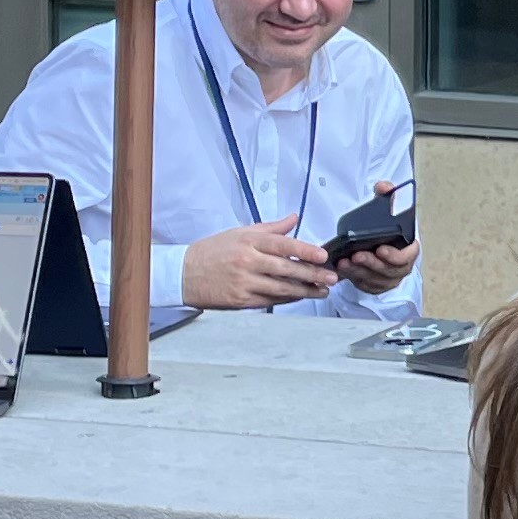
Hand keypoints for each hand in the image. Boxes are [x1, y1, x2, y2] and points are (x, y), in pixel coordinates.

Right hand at [183, 215, 334, 310]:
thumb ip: (271, 228)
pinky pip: (270, 300)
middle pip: (287, 269)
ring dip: (305, 290)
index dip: (305, 251)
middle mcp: (248, 261)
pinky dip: (287, 299)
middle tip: (331, 277)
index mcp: (249, 241)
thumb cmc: (213, 251)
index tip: (323, 256)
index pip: (283, 245)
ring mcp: (244, 282)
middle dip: (313, 274)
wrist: (185, 273)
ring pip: (281, 288)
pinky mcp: (241, 300)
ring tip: (322, 290)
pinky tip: (300, 296)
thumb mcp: (240, 232)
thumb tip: (294, 218)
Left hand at [333, 177, 420, 295]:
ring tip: (344, 262)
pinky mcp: (375, 285)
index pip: (408, 256)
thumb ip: (387, 195)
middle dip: (372, 264)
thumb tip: (383, 186)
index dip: (396, 255)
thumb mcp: (386, 209)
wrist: (375, 243)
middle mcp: (401, 267)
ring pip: (375, 279)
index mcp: (408, 249)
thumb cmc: (384, 229)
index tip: (380, 249)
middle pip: (389, 271)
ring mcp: (388, 279)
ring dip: (359, 272)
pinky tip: (342, 269)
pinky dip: (353, 279)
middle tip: (356, 255)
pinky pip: (365, 286)